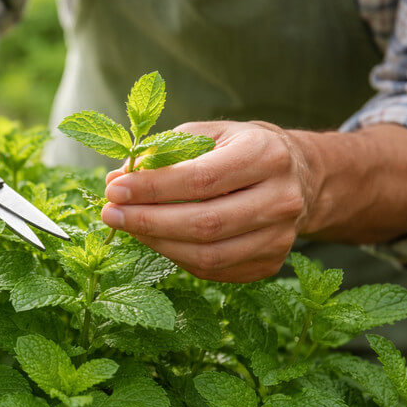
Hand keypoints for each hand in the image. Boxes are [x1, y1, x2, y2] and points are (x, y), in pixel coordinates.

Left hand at [101, 121, 317, 281]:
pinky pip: (213, 270)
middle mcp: (281, 199)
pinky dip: (176, 257)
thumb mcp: (206, 135)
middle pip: (204, 223)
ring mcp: (279, 237)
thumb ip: (162, 153)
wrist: (295, 176)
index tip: (114, 189)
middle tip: (110, 214)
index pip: (201, 179)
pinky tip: (154, 240)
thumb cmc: (238, 150)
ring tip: (126, 227)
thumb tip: (115, 179)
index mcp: (266, 155)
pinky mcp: (269, 264)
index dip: (152, 188)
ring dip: (157, 243)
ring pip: (208, 254)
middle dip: (148, 221)